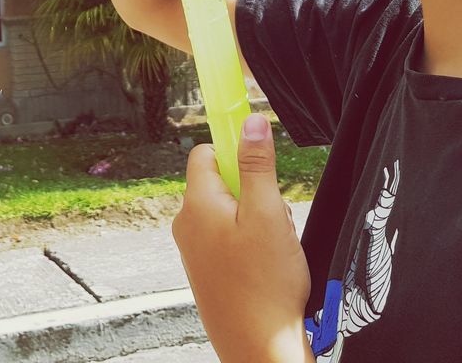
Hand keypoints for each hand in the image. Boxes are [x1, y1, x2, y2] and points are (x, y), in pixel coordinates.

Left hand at [172, 113, 314, 362]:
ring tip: (274, 250)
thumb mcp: (268, 214)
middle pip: (222, 183)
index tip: (259, 163)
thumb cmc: (264, 286)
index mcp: (197, 203)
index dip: (233, 151)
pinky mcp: (206, 269)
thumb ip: (258, 165)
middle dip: (254, 193)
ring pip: (230, 212)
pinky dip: (251, 245)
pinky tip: (267, 267)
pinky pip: (230, 239)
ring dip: (257, 221)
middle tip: (274, 220)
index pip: (205, 152)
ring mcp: (194, 249)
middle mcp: (187, 223)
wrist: (258, 347)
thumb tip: (250, 122)